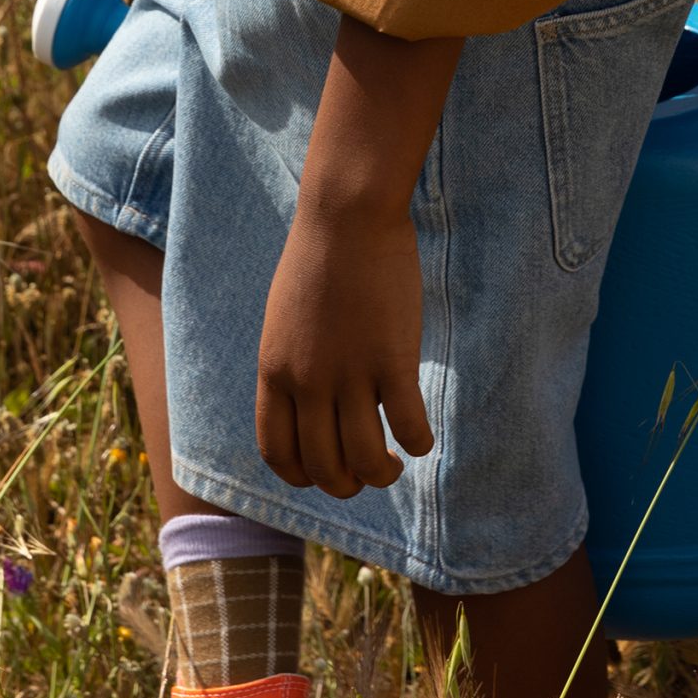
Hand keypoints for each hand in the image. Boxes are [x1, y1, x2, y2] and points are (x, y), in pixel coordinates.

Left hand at [256, 196, 433, 499]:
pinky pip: (409, 426)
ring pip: (366, 459)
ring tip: (394, 462)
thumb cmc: (317, 257)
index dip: (302, 476)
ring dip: (382, 474)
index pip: (278, 452)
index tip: (324, 472)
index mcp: (276, 370)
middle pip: (324, 467)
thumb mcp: (283, 318)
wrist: (346, 214)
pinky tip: (421, 437)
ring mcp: (351, 373)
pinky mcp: (392, 359)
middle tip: (366, 471)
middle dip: (346, 484)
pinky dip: (418, 443)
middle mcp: (308, 381)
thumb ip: (289, 363)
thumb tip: (305, 403)